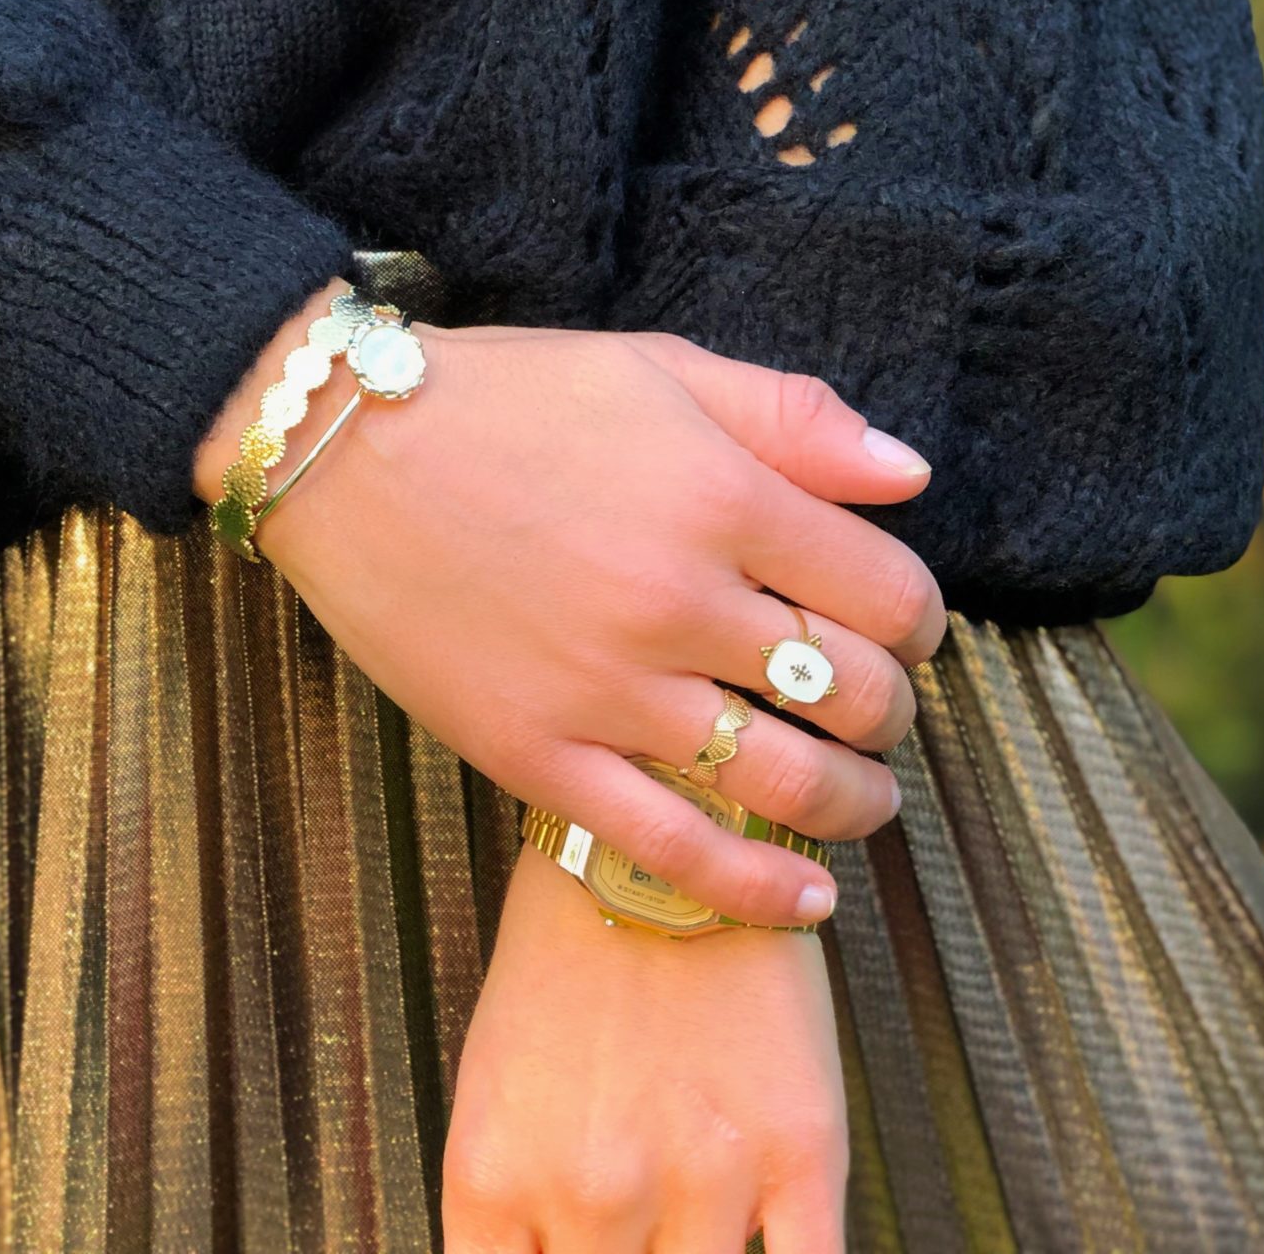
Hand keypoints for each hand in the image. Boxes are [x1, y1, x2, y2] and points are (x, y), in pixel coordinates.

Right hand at [196, 282, 944, 928]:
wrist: (345, 447)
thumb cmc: (505, 397)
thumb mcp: (656, 367)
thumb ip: (790, 415)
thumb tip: (909, 476)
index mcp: (720, 497)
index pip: (886, 592)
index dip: (917, 620)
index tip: (903, 626)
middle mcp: (678, 600)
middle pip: (852, 692)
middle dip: (889, 708)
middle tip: (875, 705)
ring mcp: (608, 689)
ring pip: (787, 783)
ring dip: (854, 802)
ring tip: (862, 796)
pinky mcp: (540, 755)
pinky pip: (675, 849)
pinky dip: (761, 889)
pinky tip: (809, 897)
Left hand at [444, 843, 847, 1251]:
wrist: (670, 826)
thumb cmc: (572, 951)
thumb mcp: (497, 1080)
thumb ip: (512, 1206)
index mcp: (494, 1177)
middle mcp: (588, 1193)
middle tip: (642, 1235)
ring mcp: (697, 1178)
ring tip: (698, 1220)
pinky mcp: (798, 1152)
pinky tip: (773, 1246)